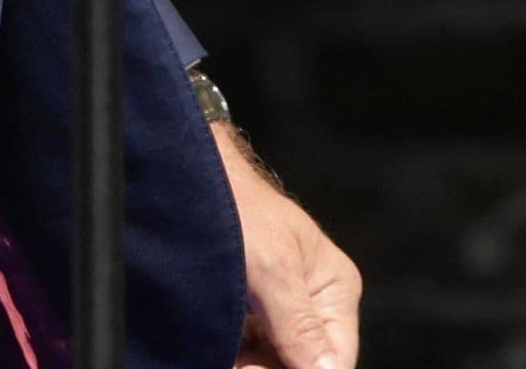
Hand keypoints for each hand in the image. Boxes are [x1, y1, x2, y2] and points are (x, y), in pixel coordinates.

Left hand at [217, 120, 359, 368]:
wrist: (190, 177)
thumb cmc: (235, 207)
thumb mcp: (272, 268)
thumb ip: (300, 324)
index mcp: (334, 287)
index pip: (335, 357)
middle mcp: (312, 300)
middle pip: (301, 361)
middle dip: (267, 368)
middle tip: (238, 365)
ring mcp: (279, 307)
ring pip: (272, 359)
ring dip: (248, 363)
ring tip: (222, 350)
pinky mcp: (248, 310)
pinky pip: (248, 349)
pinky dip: (233, 353)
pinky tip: (218, 346)